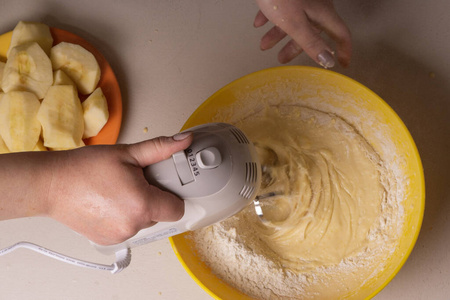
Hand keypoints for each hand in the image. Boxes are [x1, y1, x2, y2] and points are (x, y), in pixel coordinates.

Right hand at [0, 132, 192, 245]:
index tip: (163, 185)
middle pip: (160, 215)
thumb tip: (184, 140)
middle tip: (134, 182)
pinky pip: (127, 229)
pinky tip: (108, 203)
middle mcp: (133, 225)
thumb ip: (160, 149)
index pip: (177, 209)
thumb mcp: (126, 153)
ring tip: (117, 192)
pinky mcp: (107, 241)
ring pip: (143, 222)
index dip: (173, 195)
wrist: (50, 185)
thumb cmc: (85, 167)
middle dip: (153, 198)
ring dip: (138, 209)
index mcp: (142, 204)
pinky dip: (123, 218)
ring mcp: (119, 236)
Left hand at [254, 0, 351, 66]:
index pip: (340, 34)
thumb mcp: (295, 24)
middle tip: (283, 59)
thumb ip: (311, 42)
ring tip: (263, 45)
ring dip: (277, 35)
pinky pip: (280, 9)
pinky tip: (259, 23)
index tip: (343, 64)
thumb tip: (329, 62)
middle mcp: (315, 6)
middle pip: (311, 31)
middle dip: (295, 47)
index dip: (343, 50)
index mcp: (322, 14)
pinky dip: (271, 19)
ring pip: (292, 21)